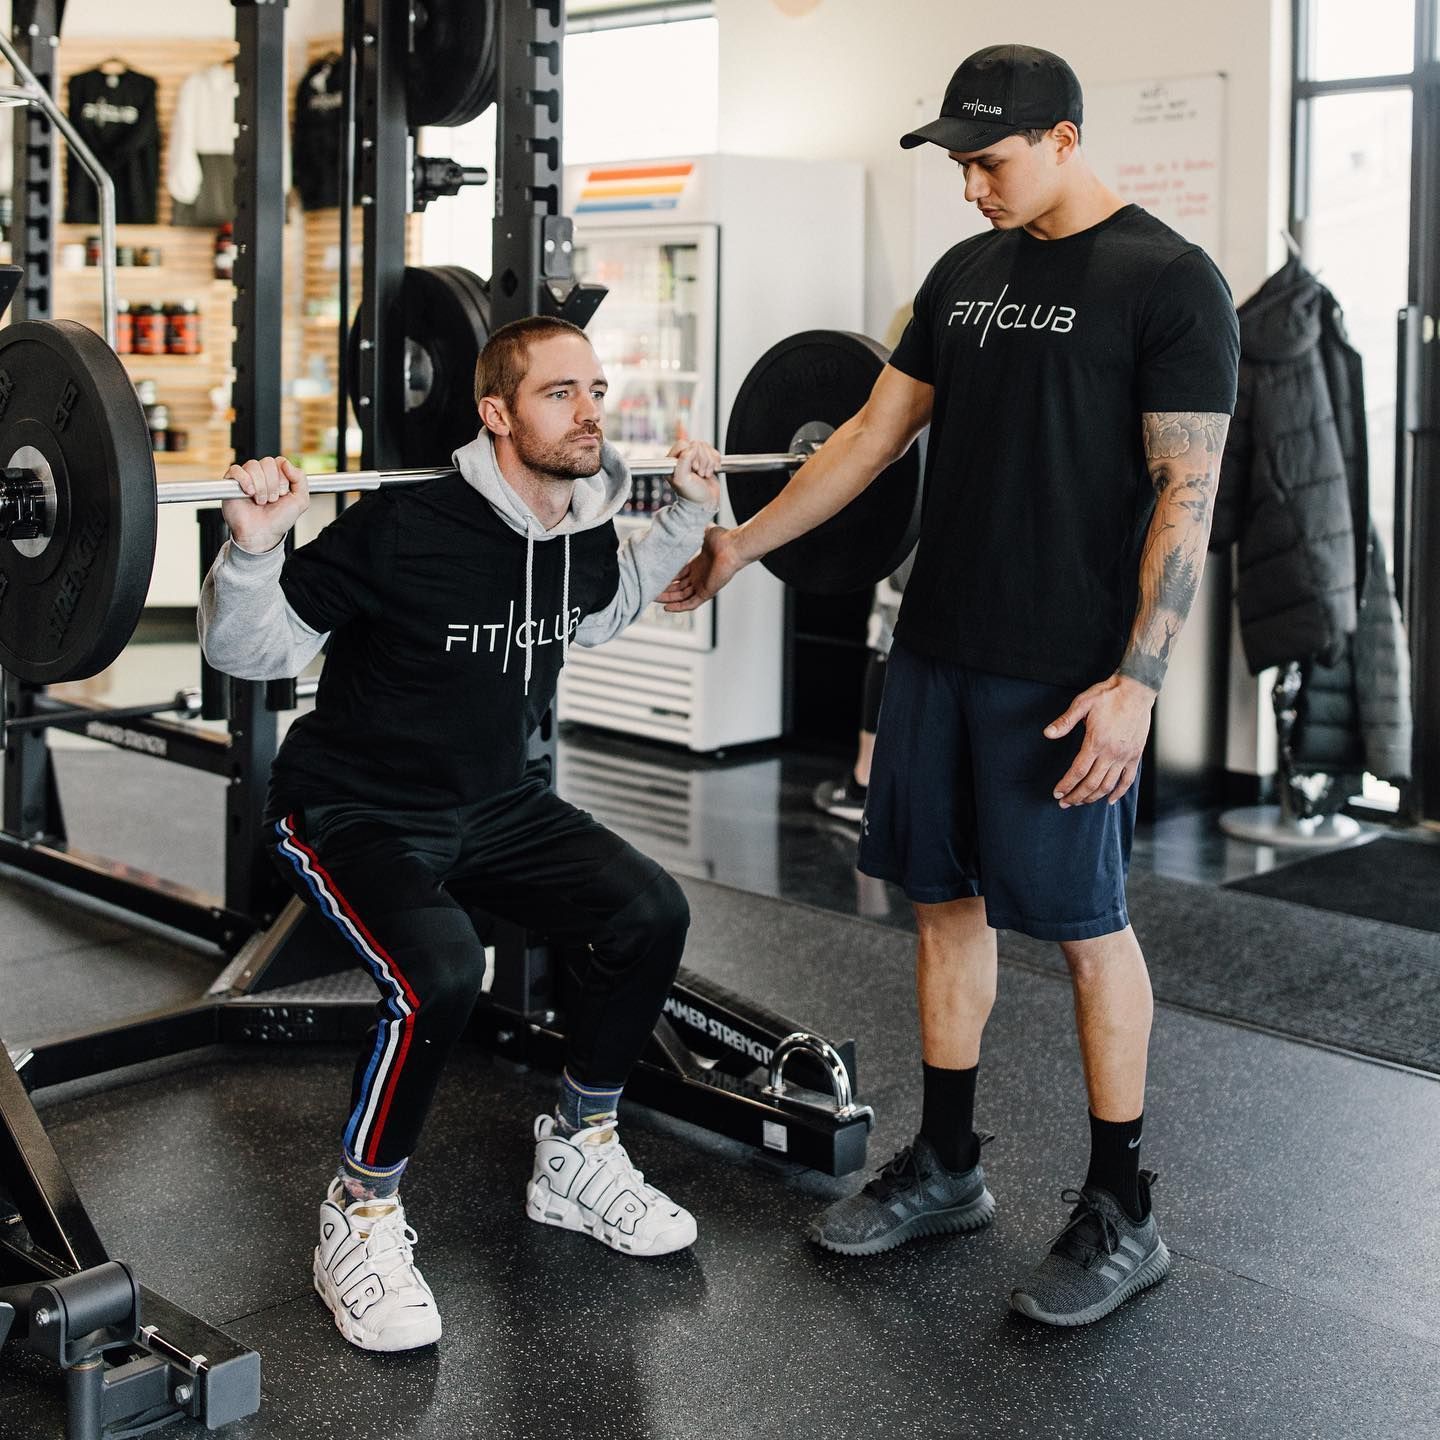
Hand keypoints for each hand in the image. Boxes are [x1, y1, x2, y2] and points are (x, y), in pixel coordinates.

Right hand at [221, 456, 309, 554]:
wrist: (262, 534)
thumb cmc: (278, 520)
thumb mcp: (300, 500)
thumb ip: (300, 479)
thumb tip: (285, 462)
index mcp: (276, 476)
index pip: (280, 462)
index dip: (283, 477)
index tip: (283, 493)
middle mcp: (261, 475)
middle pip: (267, 462)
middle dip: (273, 484)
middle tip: (271, 500)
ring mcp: (246, 478)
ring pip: (253, 465)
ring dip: (261, 487)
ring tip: (260, 501)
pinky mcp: (231, 483)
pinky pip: (236, 470)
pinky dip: (245, 481)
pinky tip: (249, 493)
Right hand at [658, 525, 742, 611]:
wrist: (733, 546)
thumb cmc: (722, 538)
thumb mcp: (700, 531)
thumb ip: (688, 529)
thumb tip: (677, 518)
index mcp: (697, 564)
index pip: (678, 574)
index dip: (666, 576)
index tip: (654, 576)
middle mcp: (699, 576)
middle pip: (678, 587)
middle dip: (664, 589)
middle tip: (650, 589)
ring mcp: (703, 584)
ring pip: (682, 596)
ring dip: (668, 599)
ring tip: (653, 599)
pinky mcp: (707, 592)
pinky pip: (691, 604)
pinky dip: (679, 607)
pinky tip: (667, 608)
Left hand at [667, 439, 721, 508]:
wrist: (705, 503)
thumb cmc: (692, 495)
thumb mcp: (682, 479)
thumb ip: (683, 460)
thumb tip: (692, 447)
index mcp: (672, 461)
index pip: (683, 444)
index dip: (691, 455)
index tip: (694, 468)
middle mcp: (682, 458)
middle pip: (697, 445)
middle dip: (702, 460)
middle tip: (700, 474)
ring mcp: (695, 459)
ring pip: (705, 447)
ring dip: (709, 462)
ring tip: (705, 474)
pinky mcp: (705, 460)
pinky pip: (713, 452)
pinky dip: (716, 461)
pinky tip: (712, 471)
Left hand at [1045, 674, 1155, 807]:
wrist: (1136, 690)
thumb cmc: (1107, 696)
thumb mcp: (1082, 704)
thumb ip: (1065, 721)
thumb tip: (1048, 733)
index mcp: (1096, 742)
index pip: (1077, 772)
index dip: (1066, 785)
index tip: (1057, 793)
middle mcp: (1111, 753)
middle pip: (1091, 783)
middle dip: (1076, 796)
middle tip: (1065, 803)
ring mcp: (1125, 756)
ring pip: (1108, 785)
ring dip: (1093, 797)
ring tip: (1081, 802)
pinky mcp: (1135, 755)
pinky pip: (1128, 780)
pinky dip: (1119, 793)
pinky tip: (1109, 800)